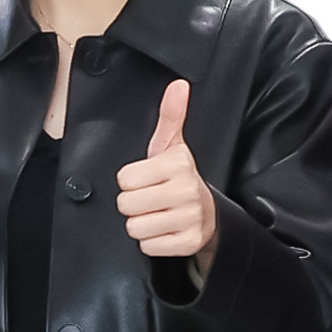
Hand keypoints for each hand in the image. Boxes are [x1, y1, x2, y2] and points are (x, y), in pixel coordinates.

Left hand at [116, 77, 216, 261]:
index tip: (148, 179)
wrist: (208, 212)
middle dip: (134, 204)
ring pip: (135, 227)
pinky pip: (147, 246)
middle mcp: (186, 191)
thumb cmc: (179, 178)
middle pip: (126, 204)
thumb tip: (178, 85)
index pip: (124, 179)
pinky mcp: (188, 243)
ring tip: (158, 214)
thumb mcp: (172, 146)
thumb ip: (170, 116)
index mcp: (178, 165)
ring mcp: (189, 219)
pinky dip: (152, 242)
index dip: (131, 181)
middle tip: (151, 198)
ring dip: (142, 223)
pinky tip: (165, 229)